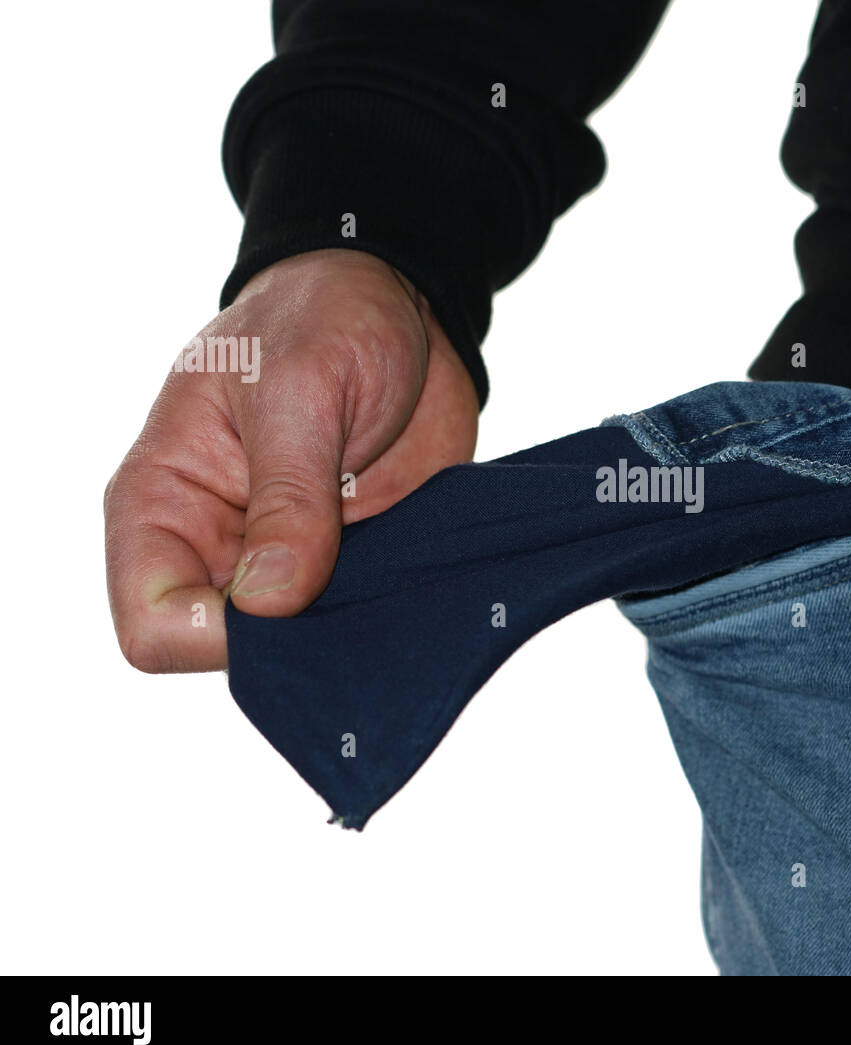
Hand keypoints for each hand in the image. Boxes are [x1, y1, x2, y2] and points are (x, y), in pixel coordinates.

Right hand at [105, 248, 478, 671]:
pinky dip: (387, 613)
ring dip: (347, 629)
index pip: (155, 623)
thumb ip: (286, 498)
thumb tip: (268, 603)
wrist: (400, 306)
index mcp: (164, 502)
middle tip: (355, 588)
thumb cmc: (323, 320)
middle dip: (292, 640)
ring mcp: (286, 560)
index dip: (215, 634)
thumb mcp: (298, 393)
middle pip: (229, 650)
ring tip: (391, 575)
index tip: (288, 596)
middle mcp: (216, 546)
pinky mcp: (348, 561)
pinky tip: (415, 579)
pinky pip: (358, 619)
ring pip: (301, 646)